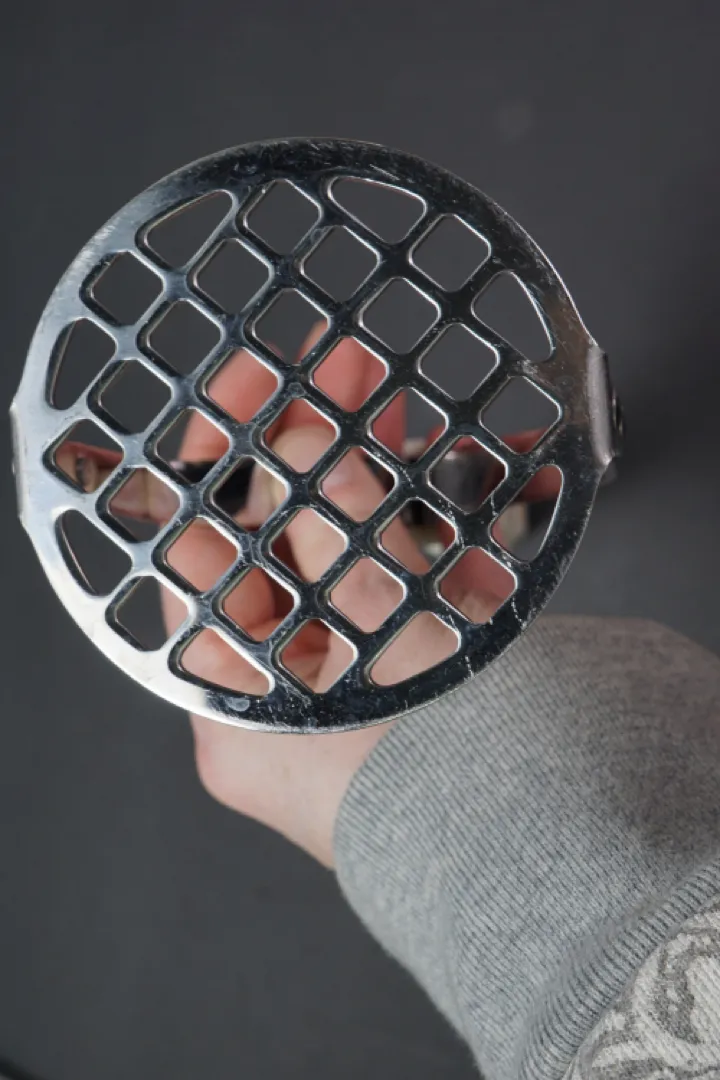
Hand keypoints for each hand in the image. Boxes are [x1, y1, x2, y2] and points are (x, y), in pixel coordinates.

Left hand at [59, 331, 558, 866]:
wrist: (582, 872)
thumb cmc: (464, 802)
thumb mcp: (385, 650)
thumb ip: (340, 539)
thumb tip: (302, 447)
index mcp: (242, 705)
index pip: (199, 556)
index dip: (218, 460)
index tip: (250, 386)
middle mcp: (294, 696)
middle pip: (283, 544)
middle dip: (311, 449)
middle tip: (341, 370)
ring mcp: (367, 682)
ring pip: (358, 551)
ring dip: (382, 474)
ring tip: (398, 402)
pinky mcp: (436, 674)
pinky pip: (427, 577)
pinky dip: (450, 523)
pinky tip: (480, 470)